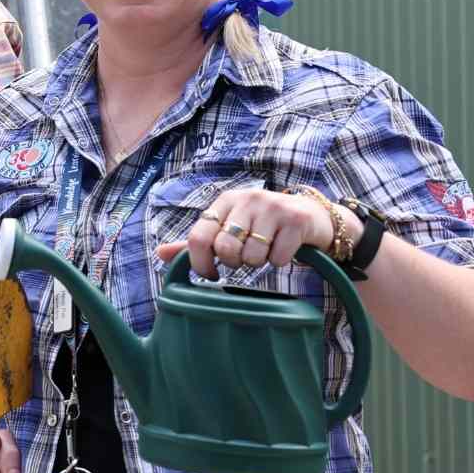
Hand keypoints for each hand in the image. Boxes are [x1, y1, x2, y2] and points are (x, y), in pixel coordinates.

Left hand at [158, 187, 335, 278]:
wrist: (313, 216)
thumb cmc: (263, 225)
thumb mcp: (228, 227)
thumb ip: (197, 243)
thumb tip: (160, 254)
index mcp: (225, 200)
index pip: (199, 236)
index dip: (200, 263)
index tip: (210, 274)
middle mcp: (247, 198)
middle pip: (225, 249)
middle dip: (234, 262)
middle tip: (244, 257)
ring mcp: (273, 207)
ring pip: (251, 255)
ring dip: (259, 262)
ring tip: (266, 249)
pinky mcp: (296, 221)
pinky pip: (277, 258)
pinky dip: (280, 261)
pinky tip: (285, 249)